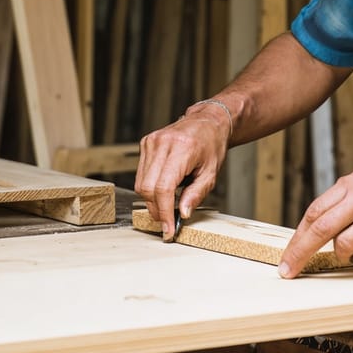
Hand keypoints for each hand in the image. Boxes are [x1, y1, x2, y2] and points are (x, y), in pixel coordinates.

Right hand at [135, 102, 230, 238]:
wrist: (207, 122)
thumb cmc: (211, 146)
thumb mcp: (211, 174)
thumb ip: (196, 195)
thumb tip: (182, 214)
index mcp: (182, 149)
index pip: (164, 187)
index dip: (164, 212)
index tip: (168, 230)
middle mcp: (163, 143)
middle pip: (148, 187)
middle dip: (156, 210)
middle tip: (168, 222)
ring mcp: (151, 142)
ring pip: (141, 183)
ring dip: (152, 200)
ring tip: (168, 205)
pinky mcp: (145, 143)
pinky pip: (141, 174)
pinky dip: (150, 187)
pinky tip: (164, 188)